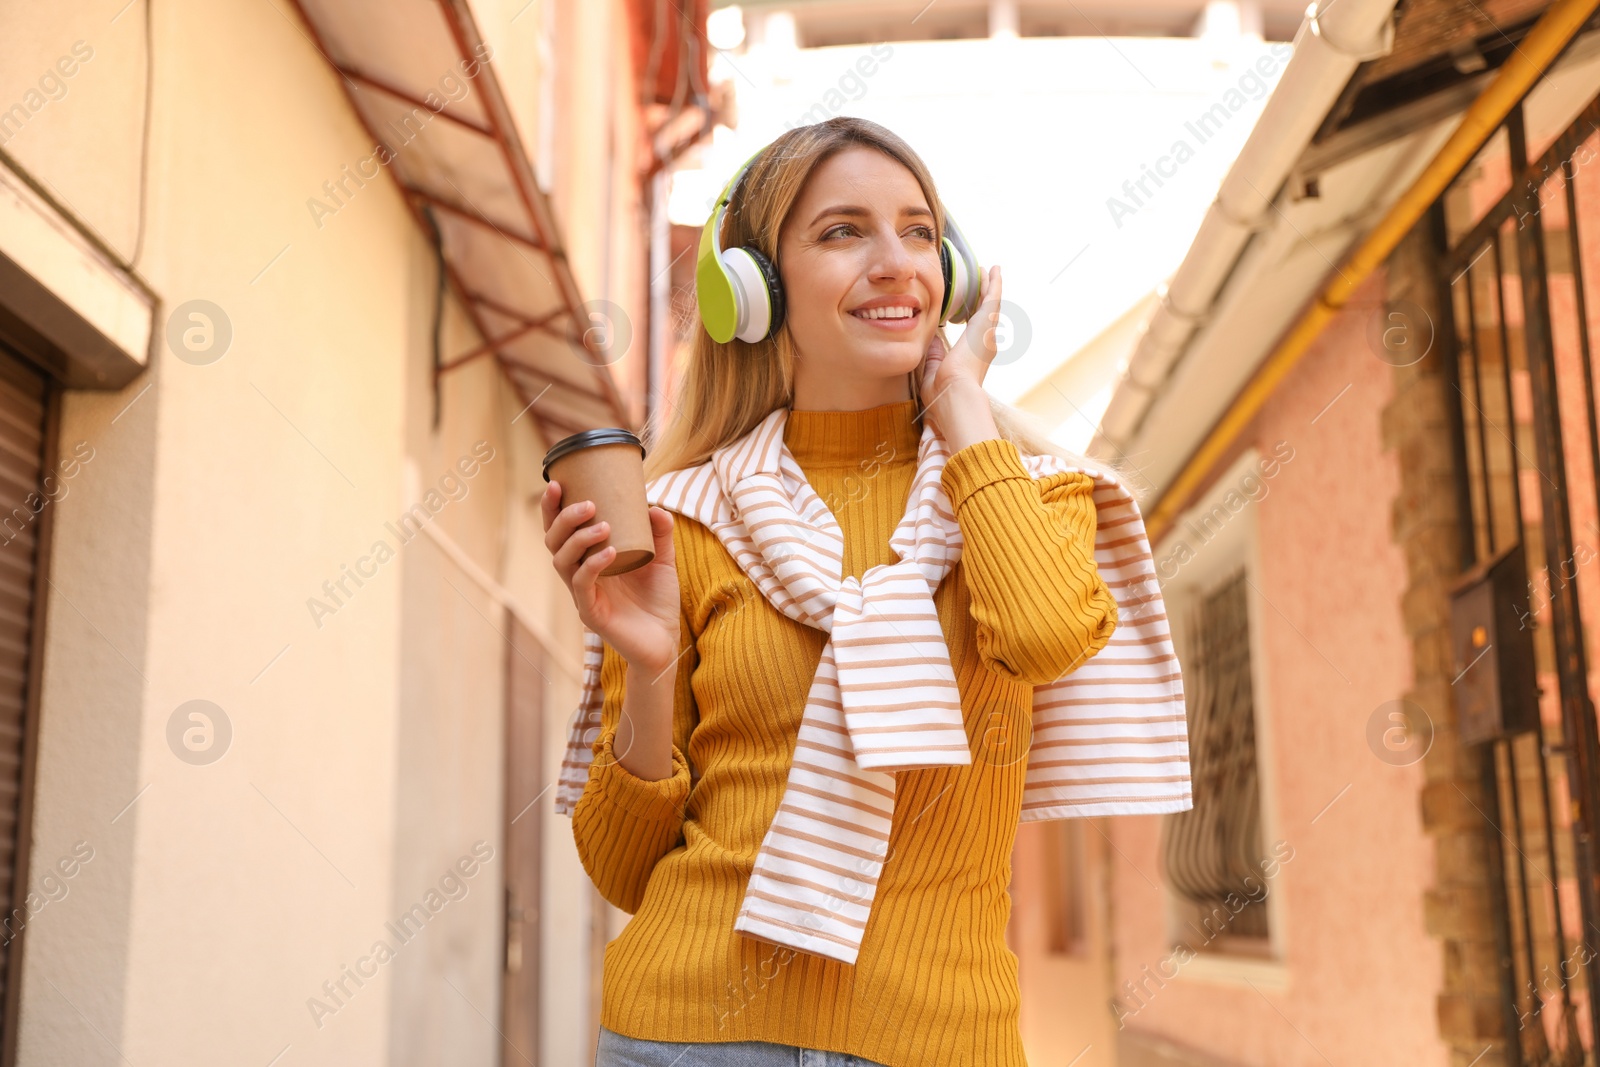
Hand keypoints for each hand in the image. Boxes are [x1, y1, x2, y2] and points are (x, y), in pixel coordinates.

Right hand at [541, 481, 680, 672]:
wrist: (666, 641)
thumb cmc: (657, 601)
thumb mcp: (663, 560)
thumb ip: (660, 533)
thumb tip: (654, 506)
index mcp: (588, 559)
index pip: (561, 530)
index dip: (553, 508)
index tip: (557, 482)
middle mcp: (579, 575)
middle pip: (553, 542)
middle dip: (563, 518)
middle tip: (587, 504)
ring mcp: (583, 595)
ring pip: (562, 561)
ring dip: (578, 539)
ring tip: (603, 525)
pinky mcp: (592, 614)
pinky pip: (582, 586)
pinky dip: (592, 565)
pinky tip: (610, 552)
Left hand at [919, 264, 1002, 452]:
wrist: (953, 391)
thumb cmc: (942, 391)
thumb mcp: (934, 370)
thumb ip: (934, 354)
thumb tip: (932, 338)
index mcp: (974, 355)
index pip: (975, 331)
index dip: (974, 316)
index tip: (971, 308)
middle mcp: (985, 343)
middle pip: (987, 314)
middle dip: (985, 296)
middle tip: (986, 281)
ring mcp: (988, 333)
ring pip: (992, 303)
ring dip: (991, 286)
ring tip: (990, 271)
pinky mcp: (986, 323)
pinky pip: (992, 297)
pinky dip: (994, 283)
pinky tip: (993, 270)